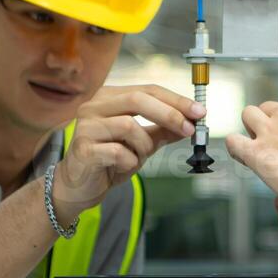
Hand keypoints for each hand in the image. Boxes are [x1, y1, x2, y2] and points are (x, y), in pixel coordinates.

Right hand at [51, 85, 202, 225]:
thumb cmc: (109, 160)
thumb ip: (163, 130)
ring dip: (144, 145)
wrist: (78, 187)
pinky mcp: (83, 149)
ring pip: (129, 126)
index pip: (148, 90)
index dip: (176, 100)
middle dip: (169, 114)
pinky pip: (118, 152)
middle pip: (137, 99)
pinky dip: (130, 162)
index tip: (200, 112)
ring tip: (139, 156)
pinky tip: (123, 166)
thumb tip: (192, 121)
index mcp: (109, 98)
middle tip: (189, 130)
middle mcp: (94, 106)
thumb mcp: (142, 143)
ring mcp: (85, 127)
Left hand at [224, 100, 277, 211]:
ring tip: (259, 146)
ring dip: (251, 127)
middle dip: (269, 122)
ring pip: (248, 114)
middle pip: (268, 107)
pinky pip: (234, 141)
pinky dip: (236, 147)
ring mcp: (270, 131)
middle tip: (275, 145)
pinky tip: (243, 156)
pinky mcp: (255, 151)